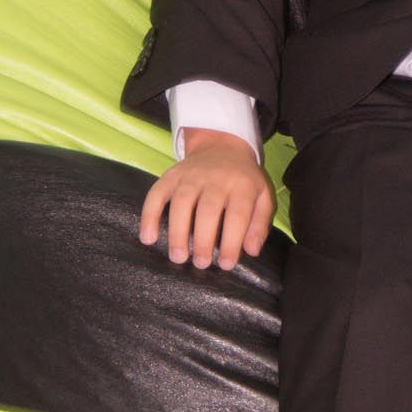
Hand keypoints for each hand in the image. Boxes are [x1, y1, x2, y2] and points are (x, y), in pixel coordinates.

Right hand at [138, 128, 275, 270]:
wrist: (222, 146)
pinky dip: (150, 215)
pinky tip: (148, 238)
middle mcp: (215, 178)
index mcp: (242, 185)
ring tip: (178, 257)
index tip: (226, 265)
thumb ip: (259, 223)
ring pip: (181, 202)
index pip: (237, 214)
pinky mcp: (171, 175)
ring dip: (177, 232)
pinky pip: (156, 193)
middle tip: (201, 264)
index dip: (232, 241)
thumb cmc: (243, 180)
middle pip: (207, 209)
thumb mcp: (262, 196)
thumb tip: (251, 251)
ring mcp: (191, 175)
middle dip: (203, 240)